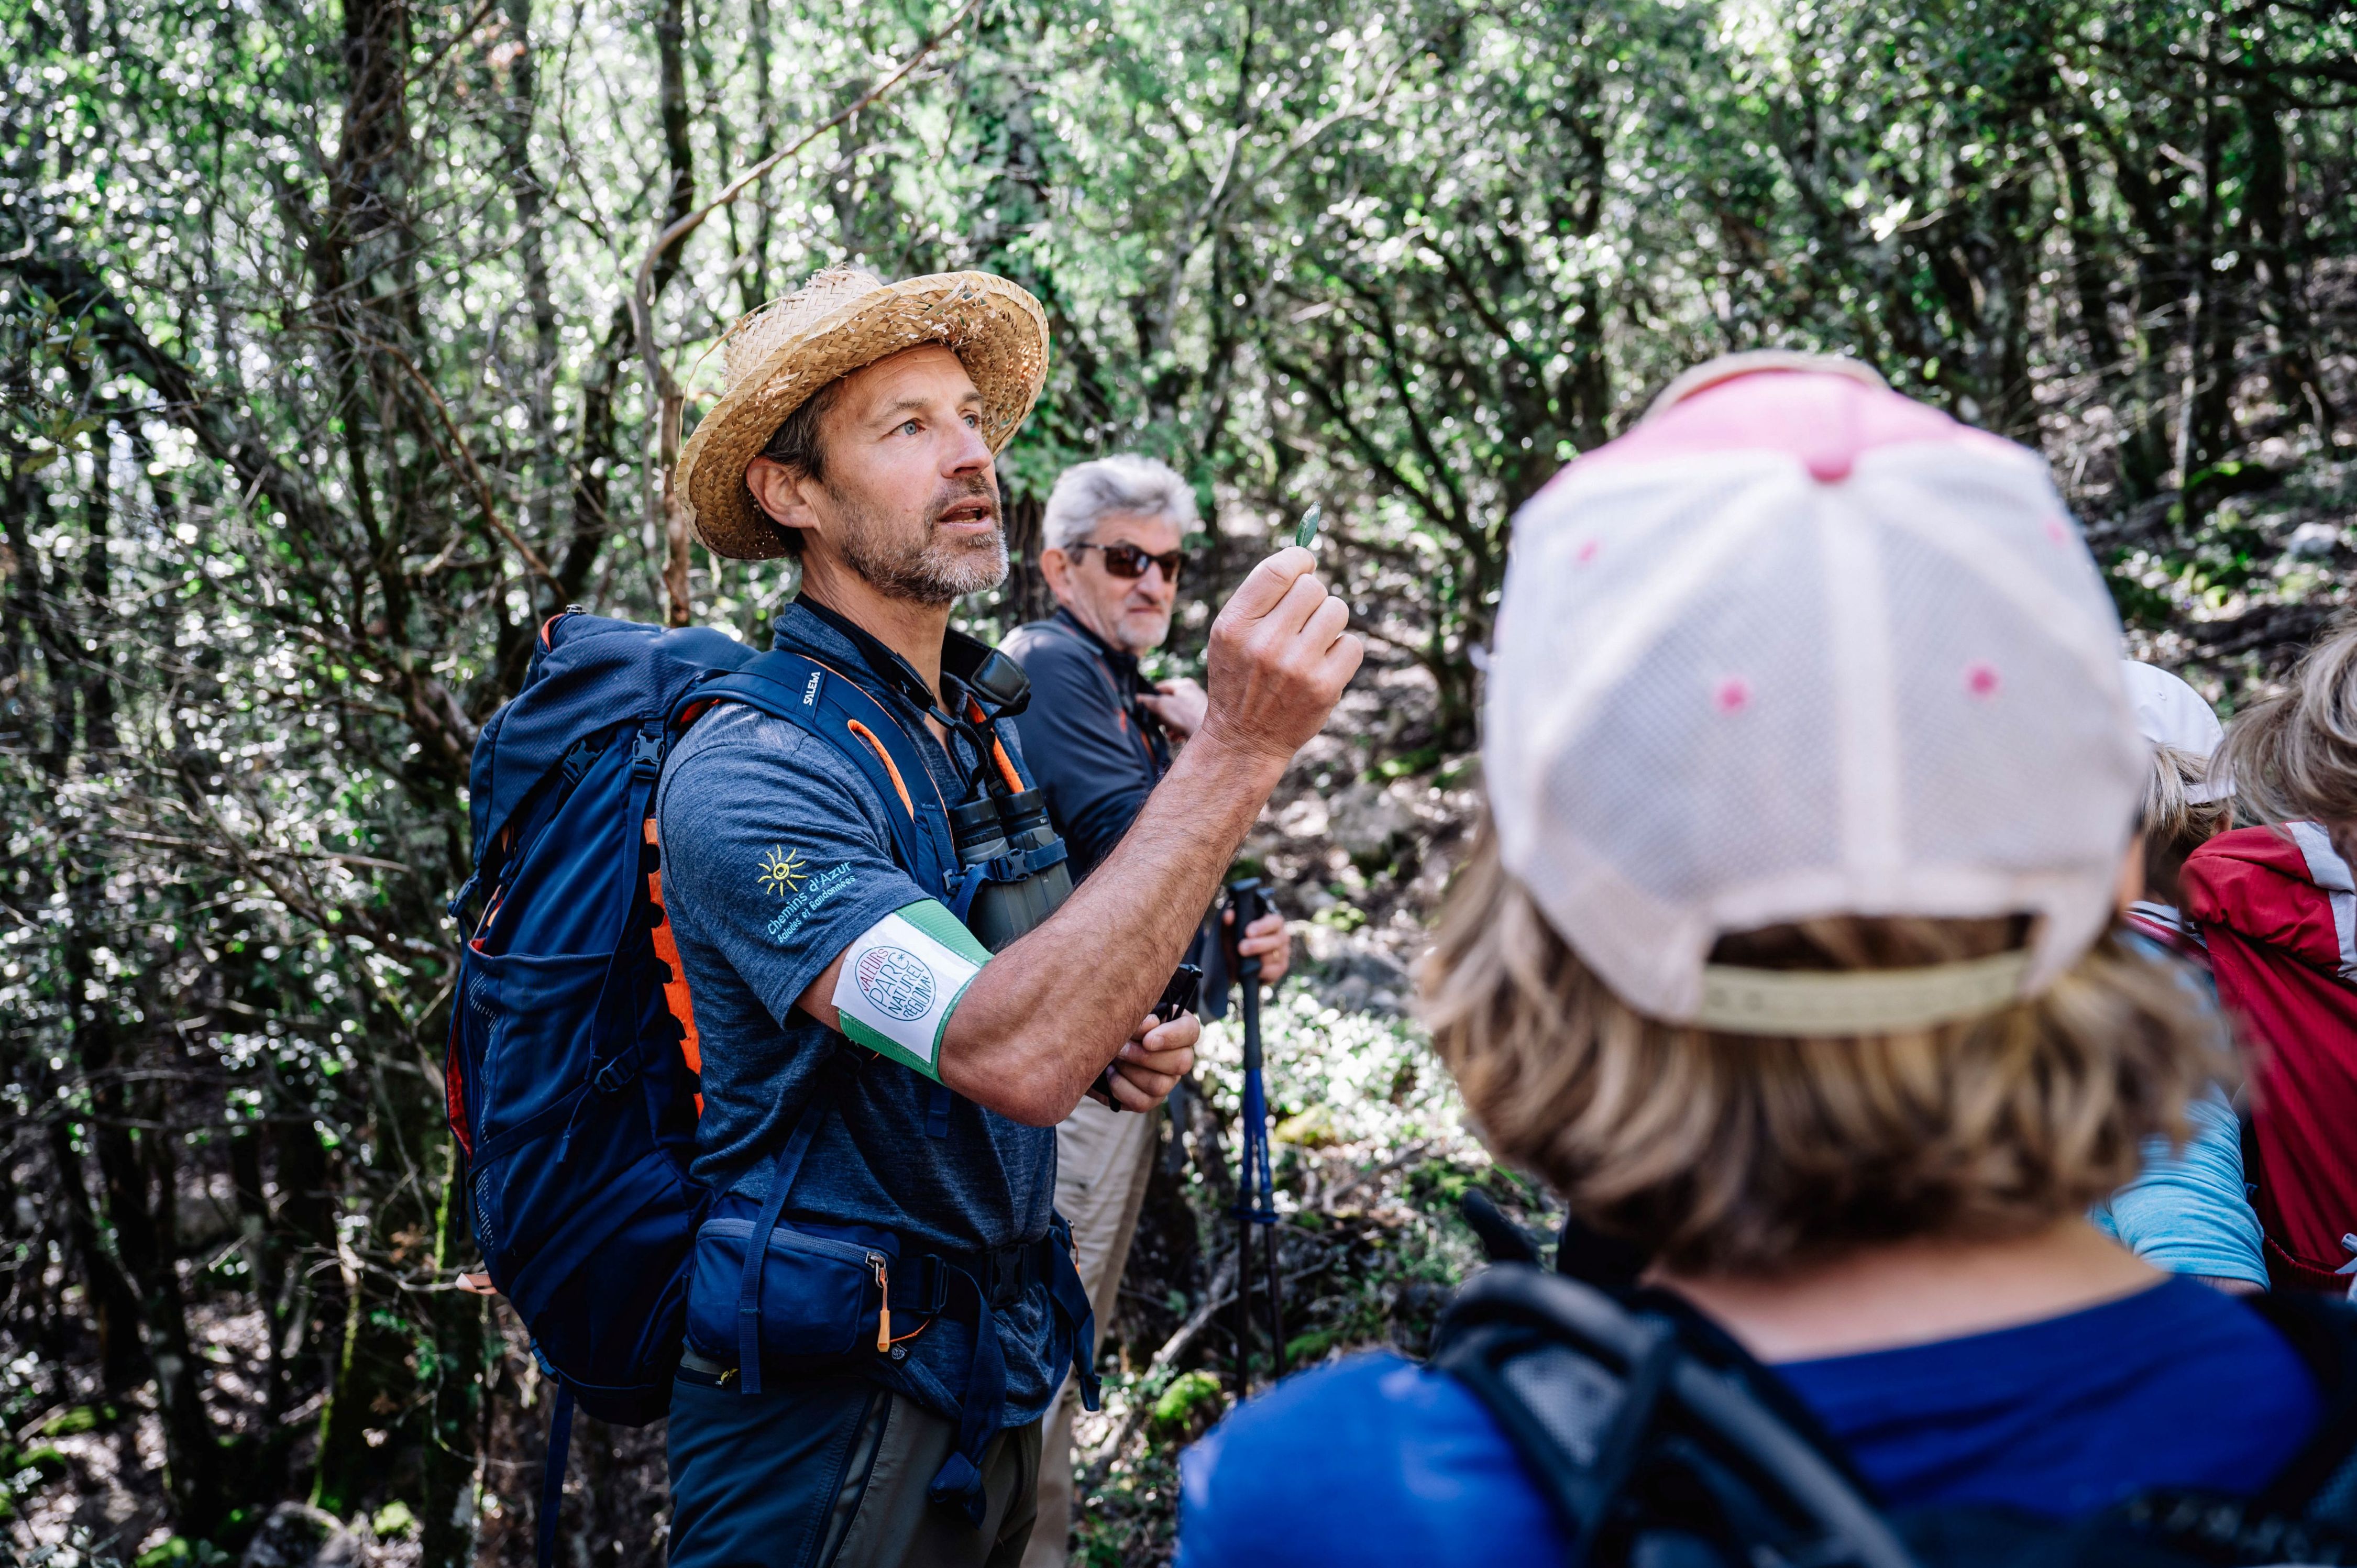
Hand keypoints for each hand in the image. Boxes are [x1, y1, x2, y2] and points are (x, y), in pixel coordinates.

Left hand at [1106, 1009, 1198, 1111]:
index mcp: (1179, 1029)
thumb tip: (1150, 1023)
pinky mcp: (1150, 1099)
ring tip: (1114, 1059)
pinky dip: (1121, 1088)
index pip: (1191, 1031)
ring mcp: (1167, 1080)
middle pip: (1181, 1063)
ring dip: (1131, 1071)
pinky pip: (1142, 1102)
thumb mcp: (1128, 1011)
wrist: (1100, 1042)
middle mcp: (1180, 1057)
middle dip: (1145, 1057)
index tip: (1147, 1040)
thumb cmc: (1119, 1020)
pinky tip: (1110, 1073)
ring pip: (1161, 1086)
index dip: (1172, 1036)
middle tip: (1121, 1049)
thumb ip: (1140, 1014)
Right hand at [1139, 677, 1207, 739]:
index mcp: (1185, 685)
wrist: (1211, 736)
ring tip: (1170, 732)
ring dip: (1169, 726)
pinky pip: (1184, 725)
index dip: (1150, 696)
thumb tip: (1136, 698)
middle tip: (1158, 723)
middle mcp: (1193, 694)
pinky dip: (1178, 731)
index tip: (1144, 706)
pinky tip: (1177, 737)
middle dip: (1161, 716)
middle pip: (1168, 703)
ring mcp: (1198, 708)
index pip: (1161, 687)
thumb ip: (1148, 701)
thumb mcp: (1162, 706)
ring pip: (1175, 716)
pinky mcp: (1200, 722)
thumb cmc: (1187, 716)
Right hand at [1198, 547, 1362, 765]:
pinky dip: (1341, 652)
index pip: (1279, 569)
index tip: (1304, 565)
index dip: (1300, 559)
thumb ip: (1260, 597)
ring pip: (1337, 610)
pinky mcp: (1324, 687)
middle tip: (1300, 621)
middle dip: (1312, 598)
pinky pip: (1352, 644)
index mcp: (1235, 625)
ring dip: (1328, 622)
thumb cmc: (1240, 676)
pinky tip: (1321, 666)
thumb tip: (1307, 559)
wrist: (1245, 740)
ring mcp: (1297, 667)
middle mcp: (1265, 643)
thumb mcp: (1229, 634)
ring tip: (1310, 644)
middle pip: (1313, 587)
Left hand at [1223, 907, 1290, 985]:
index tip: (1248, 932)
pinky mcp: (1280, 968)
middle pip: (1276, 940)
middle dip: (1258, 945)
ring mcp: (1283, 953)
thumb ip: (1228, 922)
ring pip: (1274, 956)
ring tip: (1244, 961)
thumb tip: (1228, 914)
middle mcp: (1281, 937)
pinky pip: (1275, 971)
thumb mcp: (1229, 932)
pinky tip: (1253, 971)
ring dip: (1258, 959)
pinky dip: (1263, 972)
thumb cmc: (1235, 942)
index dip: (1263, 926)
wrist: (1233, 963)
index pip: (1275, 921)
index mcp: (1272, 923)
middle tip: (1241, 948)